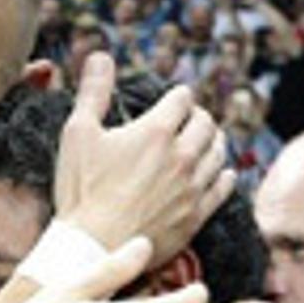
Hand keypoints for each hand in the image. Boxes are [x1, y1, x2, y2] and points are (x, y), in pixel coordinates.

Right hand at [55, 54, 228, 256]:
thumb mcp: (78, 134)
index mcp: (156, 131)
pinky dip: (225, 176)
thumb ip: (94, 91)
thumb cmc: (81, 190)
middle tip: (189, 119)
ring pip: (219, 153)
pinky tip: (223, 173)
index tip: (172, 100)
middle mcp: (182, 156)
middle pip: (206, 123)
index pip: (182, 98)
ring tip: (205, 140)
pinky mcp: (196, 215)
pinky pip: (223, 188)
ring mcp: (192, 187)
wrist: (92, 247)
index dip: (176, 96)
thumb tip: (99, 56)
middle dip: (198, 116)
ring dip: (214, 141)